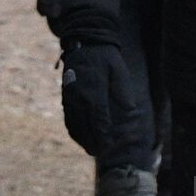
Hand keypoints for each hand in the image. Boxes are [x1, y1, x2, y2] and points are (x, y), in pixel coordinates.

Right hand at [59, 41, 124, 156]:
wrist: (84, 42)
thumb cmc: (106, 57)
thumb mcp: (119, 71)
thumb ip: (123, 92)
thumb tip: (130, 110)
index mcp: (93, 92)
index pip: (98, 122)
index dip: (103, 137)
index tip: (108, 147)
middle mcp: (78, 98)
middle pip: (84, 127)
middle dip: (92, 142)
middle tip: (99, 153)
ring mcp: (69, 98)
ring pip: (73, 125)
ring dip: (81, 139)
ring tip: (90, 148)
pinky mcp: (65, 96)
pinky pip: (68, 118)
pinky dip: (73, 129)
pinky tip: (80, 136)